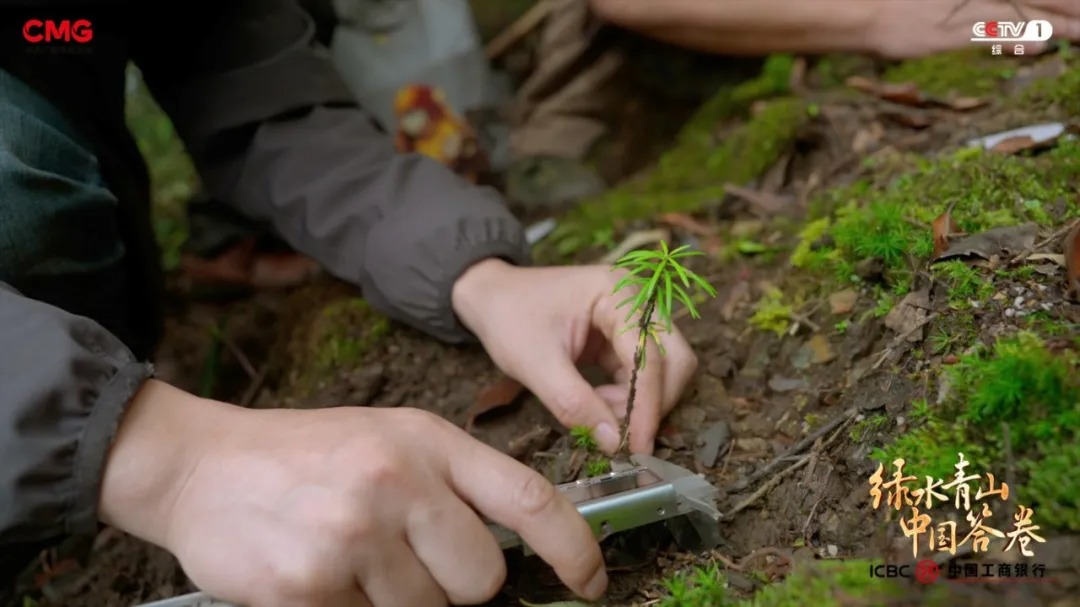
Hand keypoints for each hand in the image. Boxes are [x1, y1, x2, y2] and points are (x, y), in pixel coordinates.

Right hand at [100, 380, 607, 606]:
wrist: (202, 465)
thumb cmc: (309, 453)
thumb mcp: (392, 439)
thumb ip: (453, 484)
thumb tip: (510, 552)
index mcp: (426, 441)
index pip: (529, 499)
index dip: (574, 548)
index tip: (593, 579)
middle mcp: (396, 483)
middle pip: (482, 579)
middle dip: (456, 584)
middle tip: (406, 558)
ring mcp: (351, 536)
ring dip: (398, 600)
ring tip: (351, 557)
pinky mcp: (307, 587)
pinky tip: (321, 574)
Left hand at [452, 259, 697, 453]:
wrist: (491, 298)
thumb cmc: (508, 319)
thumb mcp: (534, 363)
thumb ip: (574, 403)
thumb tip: (615, 443)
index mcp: (617, 293)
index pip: (649, 355)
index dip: (647, 405)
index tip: (638, 447)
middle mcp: (637, 300)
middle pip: (674, 360)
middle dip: (652, 403)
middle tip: (619, 434)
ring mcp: (635, 318)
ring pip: (664, 370)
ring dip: (640, 403)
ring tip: (598, 412)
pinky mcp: (625, 338)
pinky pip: (644, 374)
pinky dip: (629, 398)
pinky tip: (598, 403)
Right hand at [872, 0, 1079, 58]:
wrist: (864, 13)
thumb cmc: (897, 3)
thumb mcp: (940, 1)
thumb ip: (965, 5)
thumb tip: (1018, 32)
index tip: (1075, 7)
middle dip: (1064, 7)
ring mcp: (961, 13)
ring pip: (1017, 16)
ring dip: (1053, 24)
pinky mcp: (948, 36)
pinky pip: (989, 37)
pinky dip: (1017, 40)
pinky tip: (1041, 44)